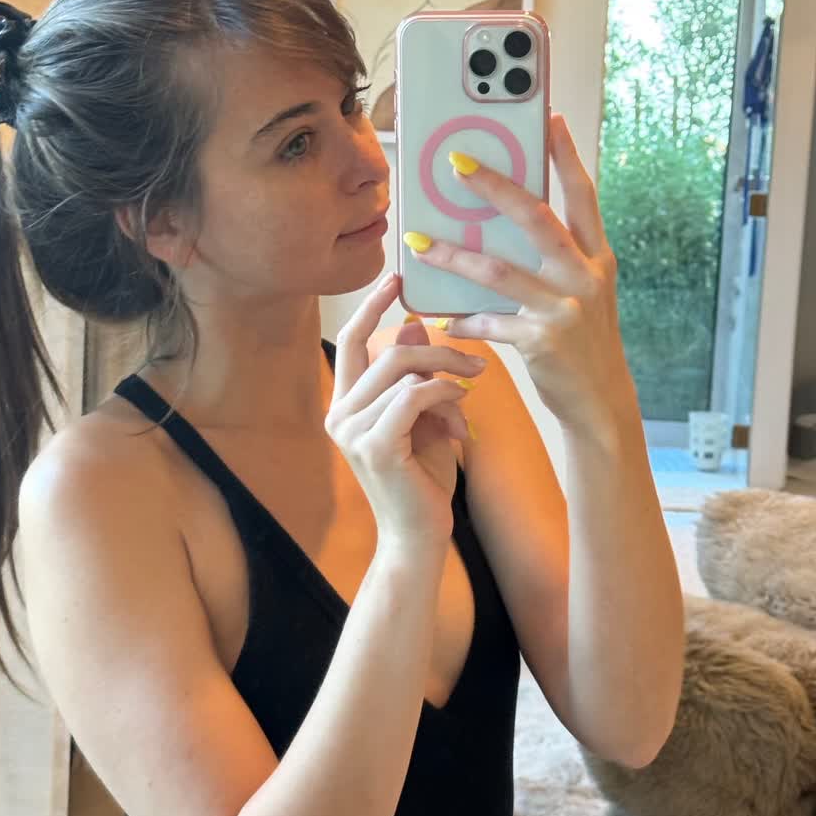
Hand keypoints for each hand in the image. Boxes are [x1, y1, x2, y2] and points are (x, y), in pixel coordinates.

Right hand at [327, 274, 481, 546]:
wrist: (419, 537)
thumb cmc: (423, 481)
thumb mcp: (423, 419)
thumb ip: (416, 377)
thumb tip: (416, 324)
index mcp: (345, 404)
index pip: (350, 340)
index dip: (372, 306)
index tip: (397, 277)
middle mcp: (339, 414)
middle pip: (387, 351)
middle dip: (438, 350)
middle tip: (476, 362)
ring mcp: (351, 430)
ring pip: (403, 371)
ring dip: (448, 377)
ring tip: (471, 395)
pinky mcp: (373, 446)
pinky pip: (413, 397)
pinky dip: (444, 397)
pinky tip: (462, 415)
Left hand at [401, 113, 636, 443]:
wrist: (600, 402)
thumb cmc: (582, 341)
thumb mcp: (582, 292)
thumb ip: (556, 258)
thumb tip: (503, 222)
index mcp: (597, 257)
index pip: (583, 195)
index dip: (566, 156)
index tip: (548, 118)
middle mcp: (585, 277)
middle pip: (536, 219)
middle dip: (495, 187)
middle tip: (456, 163)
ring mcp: (564, 309)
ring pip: (497, 271)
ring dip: (452, 255)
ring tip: (418, 242)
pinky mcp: (540, 342)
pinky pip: (489, 322)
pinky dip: (463, 319)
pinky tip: (445, 317)